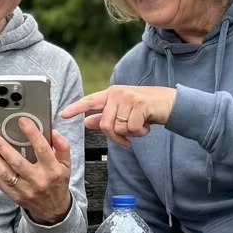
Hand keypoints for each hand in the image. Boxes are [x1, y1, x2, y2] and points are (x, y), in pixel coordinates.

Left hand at [0, 116, 72, 223]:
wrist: (53, 210)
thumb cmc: (58, 183)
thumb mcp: (66, 165)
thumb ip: (62, 147)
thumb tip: (53, 132)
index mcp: (52, 170)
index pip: (42, 148)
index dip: (32, 132)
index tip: (22, 120)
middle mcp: (38, 180)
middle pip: (16, 160)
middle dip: (2, 145)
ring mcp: (25, 189)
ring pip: (4, 172)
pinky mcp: (15, 196)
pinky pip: (0, 182)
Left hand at [58, 86, 176, 148]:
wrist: (170, 103)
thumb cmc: (146, 109)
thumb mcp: (124, 113)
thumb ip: (105, 117)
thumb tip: (86, 122)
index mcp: (111, 94)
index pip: (89, 101)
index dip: (75, 108)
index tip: (62, 115)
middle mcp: (117, 93)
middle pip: (104, 124)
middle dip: (116, 137)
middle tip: (127, 139)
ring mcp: (128, 97)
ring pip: (118, 128)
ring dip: (130, 134)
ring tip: (140, 126)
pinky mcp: (140, 104)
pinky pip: (132, 128)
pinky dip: (140, 132)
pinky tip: (147, 125)